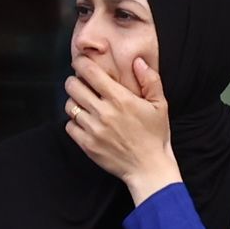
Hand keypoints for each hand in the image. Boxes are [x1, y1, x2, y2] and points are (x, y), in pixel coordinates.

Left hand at [64, 50, 185, 202]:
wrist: (149, 167)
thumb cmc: (155, 135)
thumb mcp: (160, 104)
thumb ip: (150, 80)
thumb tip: (137, 61)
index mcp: (120, 98)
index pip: (89, 72)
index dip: (81, 62)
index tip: (81, 62)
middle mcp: (103, 112)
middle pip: (73, 86)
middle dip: (75, 81)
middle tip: (81, 83)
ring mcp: (93, 129)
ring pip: (69, 106)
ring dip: (74, 101)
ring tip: (84, 103)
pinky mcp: (87, 144)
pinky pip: (69, 126)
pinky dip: (74, 122)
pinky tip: (85, 121)